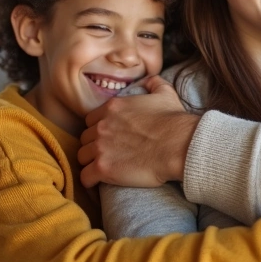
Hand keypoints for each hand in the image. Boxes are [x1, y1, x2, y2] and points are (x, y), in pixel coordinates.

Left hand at [79, 76, 196, 187]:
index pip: (91, 120)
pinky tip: (99, 182)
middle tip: (107, 154)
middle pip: (84, 138)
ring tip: (102, 169)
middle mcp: (101, 126)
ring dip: (90, 162)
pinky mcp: (103, 168)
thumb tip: (150, 79)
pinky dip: (90, 180)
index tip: (109, 138)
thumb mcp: (166, 94)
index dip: (98, 129)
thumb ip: (154, 83)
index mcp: (112, 108)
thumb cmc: (174, 121)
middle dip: (93, 146)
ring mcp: (100, 147)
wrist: (179, 145)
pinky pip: (84, 177)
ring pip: (82, 157)